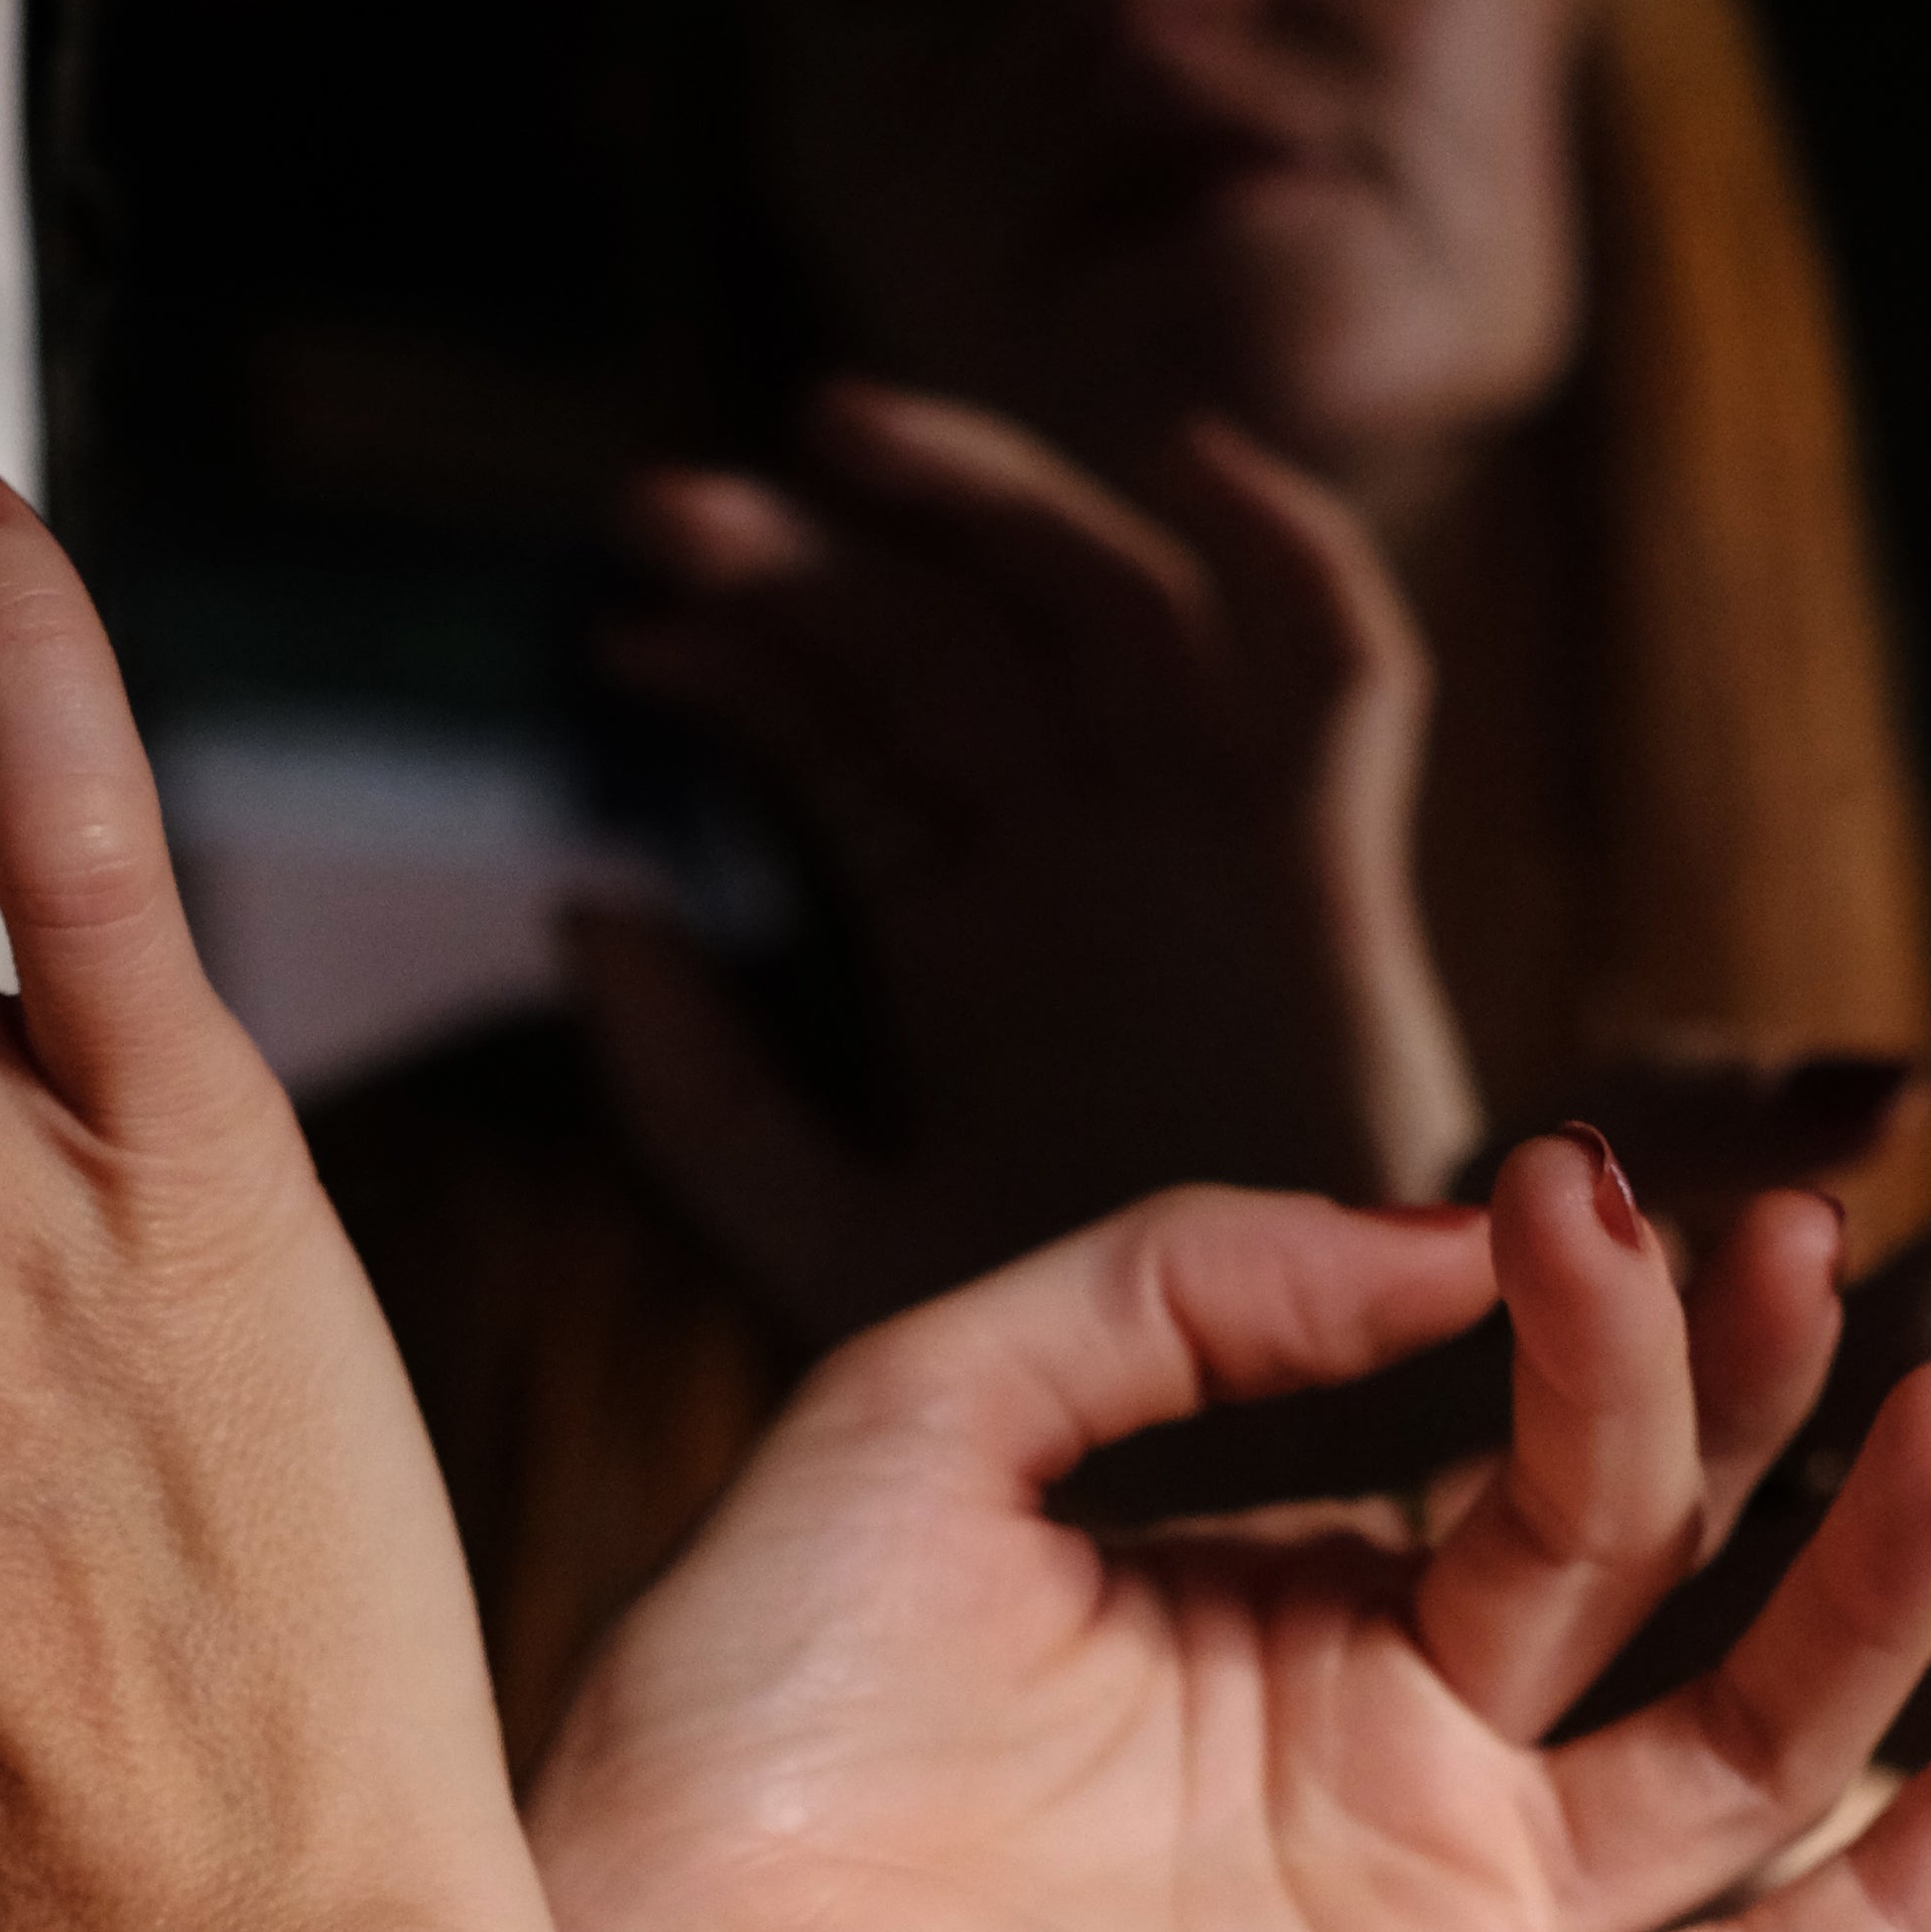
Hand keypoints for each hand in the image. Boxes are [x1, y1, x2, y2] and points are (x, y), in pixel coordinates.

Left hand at [530, 1137, 1930, 1931]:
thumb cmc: (736, 1725)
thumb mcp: (931, 1407)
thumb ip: (1187, 1287)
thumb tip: (1458, 1229)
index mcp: (1287, 1612)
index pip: (1539, 1450)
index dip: (1604, 1316)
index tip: (1604, 1181)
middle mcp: (1398, 1765)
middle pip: (1673, 1569)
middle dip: (1758, 1399)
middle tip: (1812, 1231)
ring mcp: (1443, 1927)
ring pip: (1752, 1752)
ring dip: (1883, 1585)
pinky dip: (1906, 1894)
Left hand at [575, 380, 1479, 1349]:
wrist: (1246, 1494)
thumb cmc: (1041, 1402)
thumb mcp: (821, 1243)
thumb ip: (698, 1095)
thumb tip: (587, 898)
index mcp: (969, 935)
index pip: (844, 728)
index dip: (738, 653)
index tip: (620, 636)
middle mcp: (1085, 866)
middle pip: (945, 639)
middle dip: (812, 552)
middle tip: (665, 512)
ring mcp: (1206, 854)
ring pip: (1104, 608)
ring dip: (990, 504)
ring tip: (838, 437)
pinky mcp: (1329, 880)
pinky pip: (1343, 676)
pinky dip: (1296, 553)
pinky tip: (1191, 464)